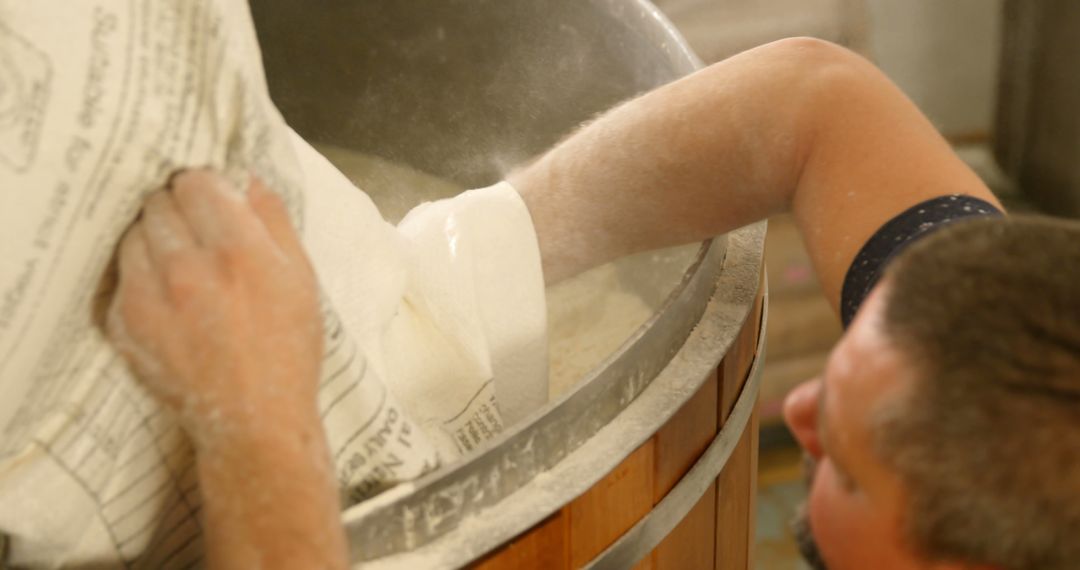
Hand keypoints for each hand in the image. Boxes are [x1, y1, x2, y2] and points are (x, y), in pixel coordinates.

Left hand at [107, 170, 322, 445]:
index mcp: (238, 251)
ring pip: (134, 235)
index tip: (214, 202)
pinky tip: (169, 299)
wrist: (255, 420)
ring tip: (181, 266)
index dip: (207, 188)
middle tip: (198, 234)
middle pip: (159, 203)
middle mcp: (188, 268)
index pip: (196, 182)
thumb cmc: (288, 350)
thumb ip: (275, 221)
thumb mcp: (302, 279)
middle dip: (179, 210)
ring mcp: (150, 297)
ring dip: (155, 240)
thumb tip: (248, 178)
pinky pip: (123, 277)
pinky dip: (141, 278)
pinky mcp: (126, 325)